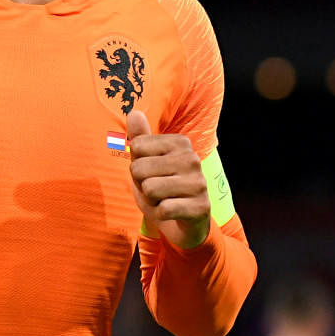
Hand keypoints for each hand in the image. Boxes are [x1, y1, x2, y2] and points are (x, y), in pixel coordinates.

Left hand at [127, 110, 210, 249]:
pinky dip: (161, 215)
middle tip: (157, 190)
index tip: (152, 173)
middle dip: (141, 185)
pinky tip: (173, 213)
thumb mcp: (146, 162)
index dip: (137, 165)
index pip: (136, 146)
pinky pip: (163, 210)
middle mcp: (192, 158)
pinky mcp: (201, 207)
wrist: (185, 224)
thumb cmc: (162, 188)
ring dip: (151, 200)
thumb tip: (134, 111)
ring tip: (165, 200)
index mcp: (180, 142)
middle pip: (139, 168)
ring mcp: (199, 183)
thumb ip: (140, 137)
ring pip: (149, 189)